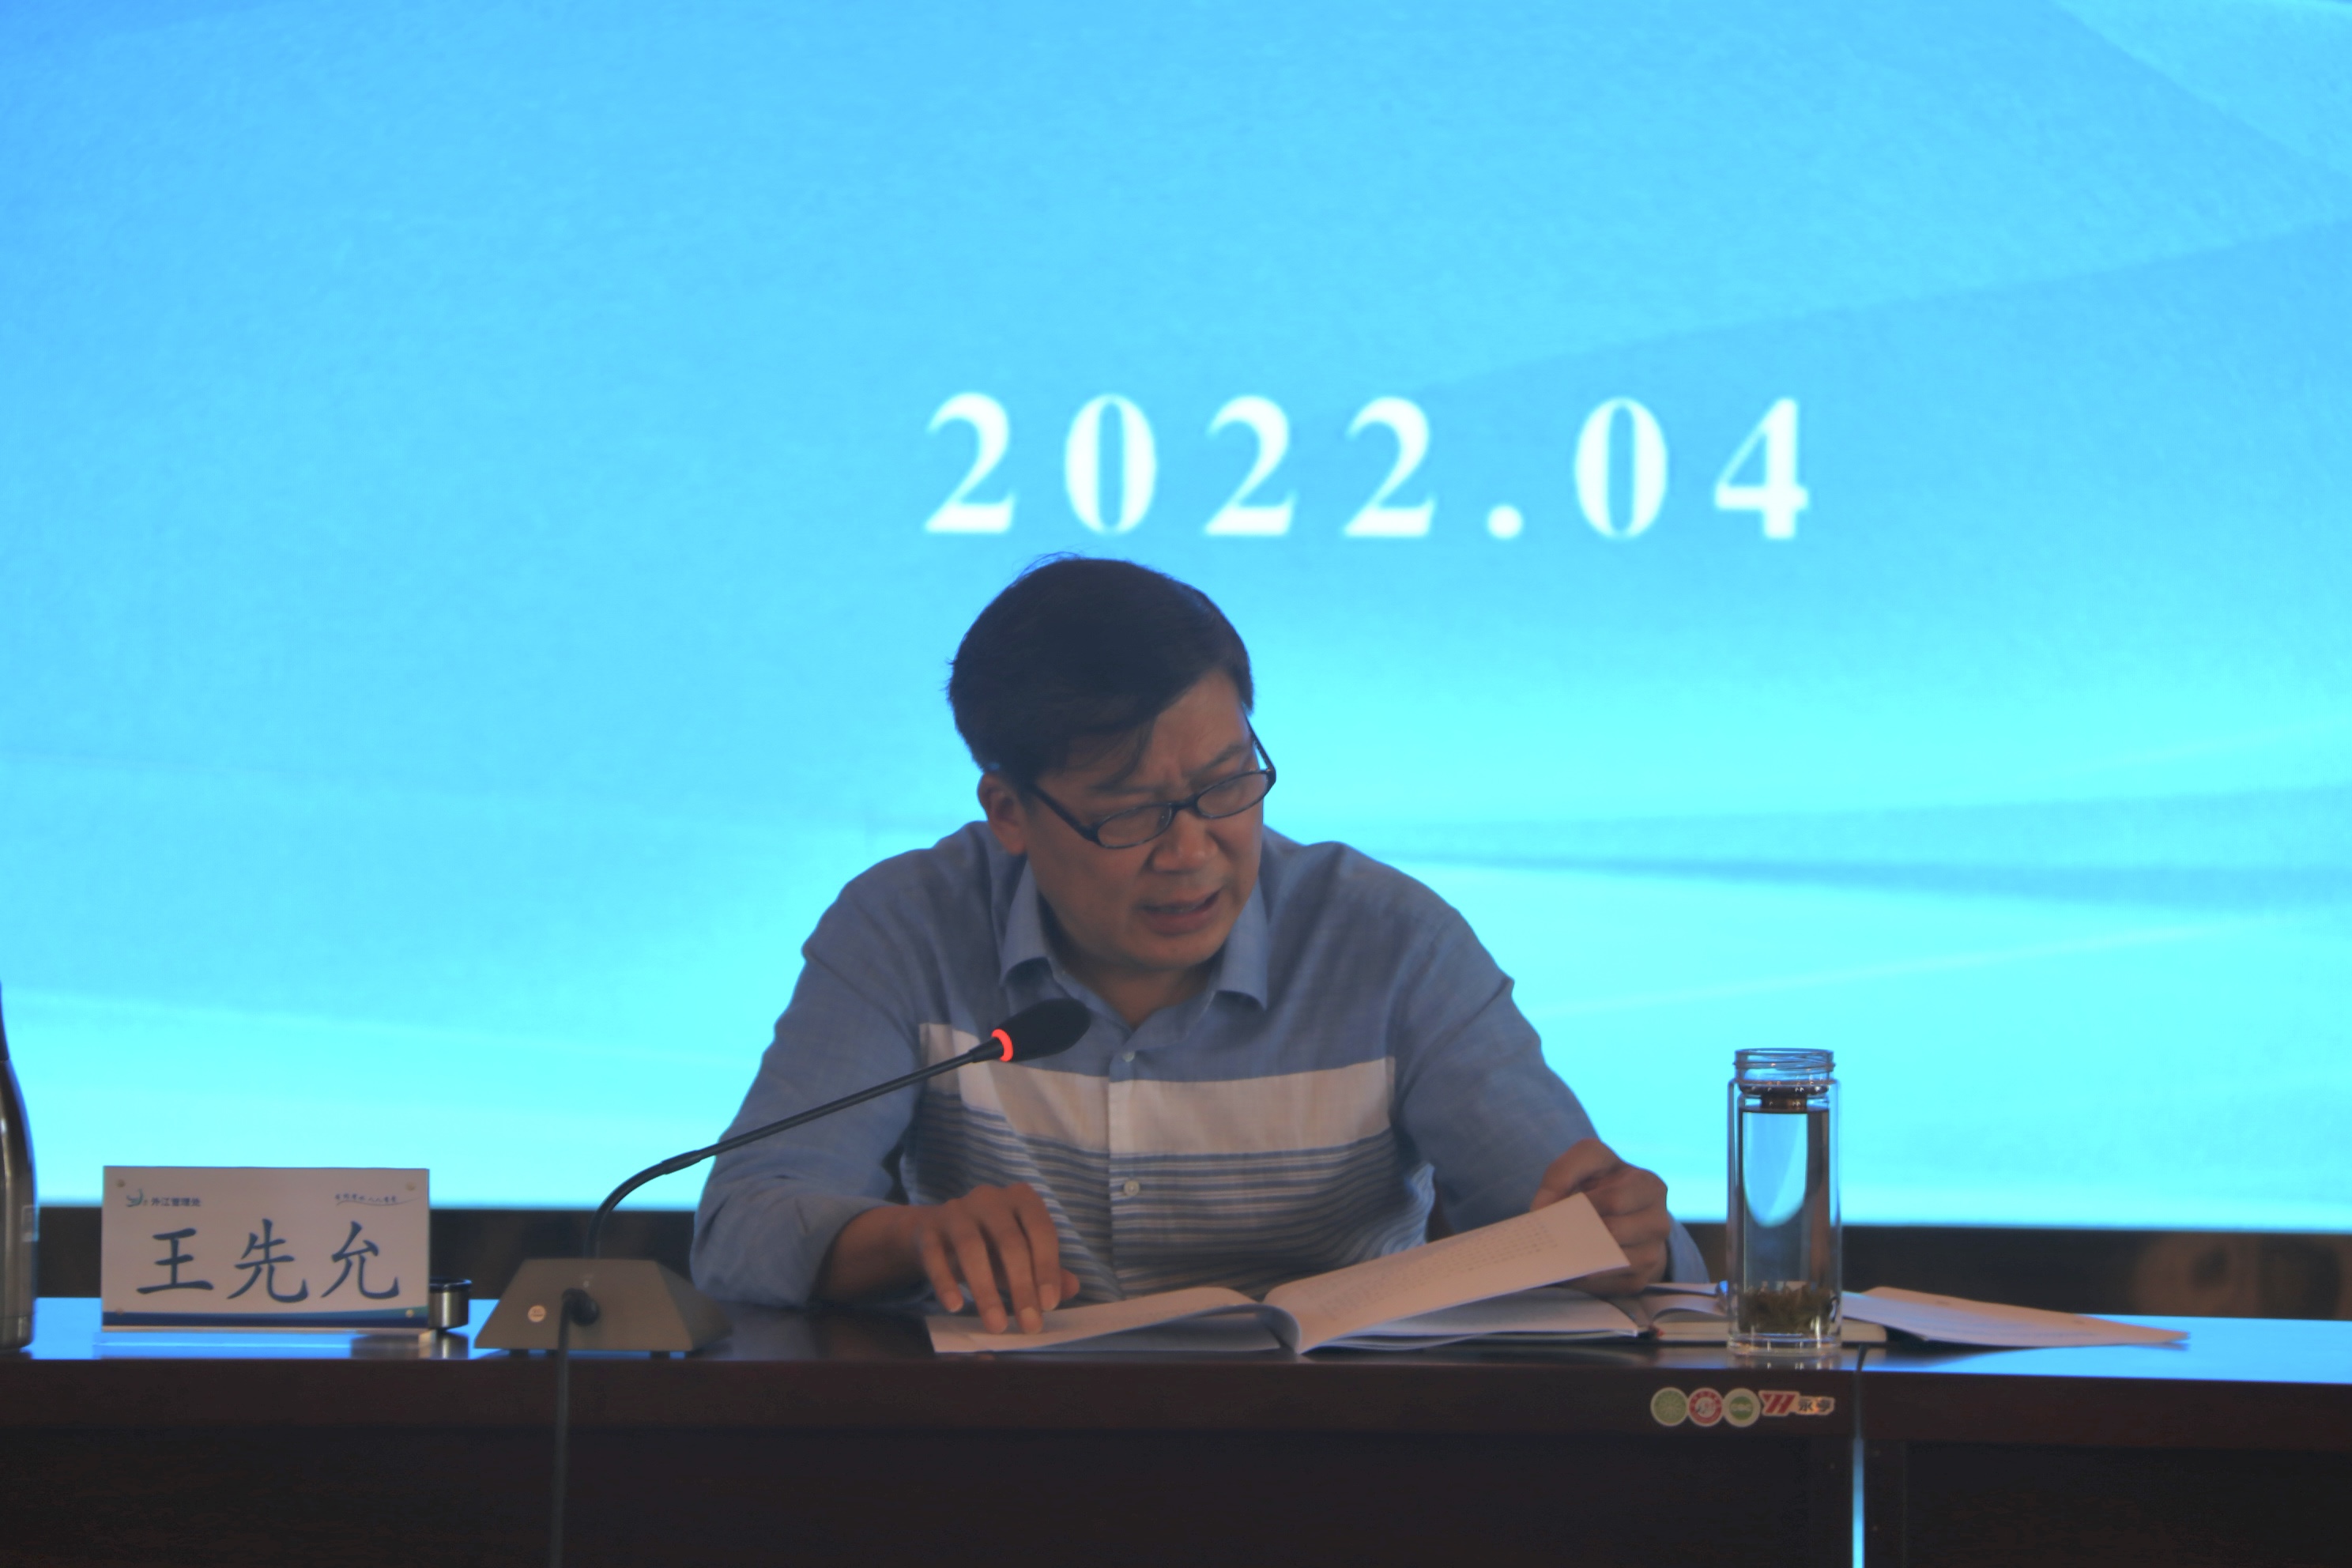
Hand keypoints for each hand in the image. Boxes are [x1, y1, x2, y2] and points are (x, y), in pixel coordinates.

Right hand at [909, 1182, 1080, 1334]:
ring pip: (971, 1248)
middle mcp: (990, 1198)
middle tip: (1029, 1325)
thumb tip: (1074, 1288)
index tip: (1050, 1305)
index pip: (1041, 1231)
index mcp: (1021, 1199)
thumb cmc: (989, 1245)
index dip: (1047, 1268)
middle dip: (1022, 1287)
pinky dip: (945, 1281)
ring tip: (996, 1325)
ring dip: (986, 1290)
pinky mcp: (928, 1228)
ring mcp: (956, 1210)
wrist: (935, 1234)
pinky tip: (955, 1306)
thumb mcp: (1020, 1256)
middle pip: (1010, 1242)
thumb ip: (1046, 1270)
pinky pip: (935, 1255)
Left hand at [1530, 1139, 1670, 1294]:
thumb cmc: (1601, 1184)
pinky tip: (1567, 1267)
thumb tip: (1543, 1208)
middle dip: (1577, 1232)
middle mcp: (1659, 1222)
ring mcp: (1653, 1252)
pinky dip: (1581, 1278)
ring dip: (1578, 1258)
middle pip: (1613, 1232)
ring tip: (1556, 1249)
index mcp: (1648, 1186)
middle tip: (1551, 1232)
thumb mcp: (1586, 1162)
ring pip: (1610, 1261)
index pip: (1614, 1200)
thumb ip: (1562, 1173)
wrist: (1624, 1216)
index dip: (1582, 1205)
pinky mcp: (1641, 1279)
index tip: (1553, 1205)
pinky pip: (1607, 1285)